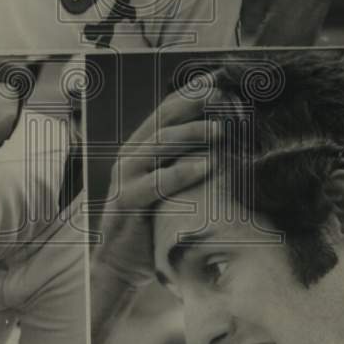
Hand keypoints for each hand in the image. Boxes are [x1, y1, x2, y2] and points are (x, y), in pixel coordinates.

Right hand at [95, 82, 218, 288]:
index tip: (218, 80)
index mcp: (140, 148)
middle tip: (224, 98)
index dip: (190, 93)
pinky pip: (156, 183)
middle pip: (163, 120)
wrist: (118, 263)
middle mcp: (130, 156)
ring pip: (159, 145)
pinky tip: (206, 165)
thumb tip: (225, 147)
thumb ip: (184, 164)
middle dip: (193, 105)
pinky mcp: (126, 202)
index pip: (165, 111)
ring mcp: (126, 178)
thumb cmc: (151, 223)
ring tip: (221, 129)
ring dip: (191, 133)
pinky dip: (181, 172)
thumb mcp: (169, 188)